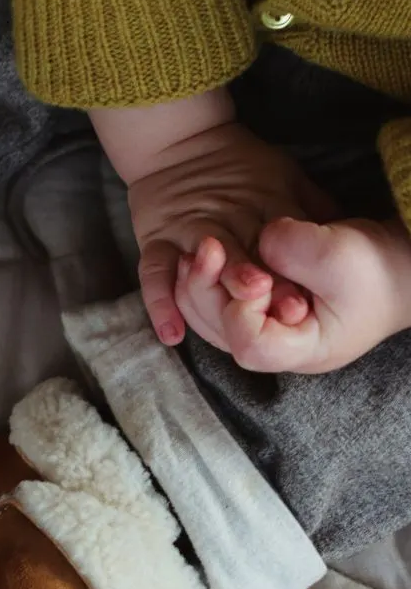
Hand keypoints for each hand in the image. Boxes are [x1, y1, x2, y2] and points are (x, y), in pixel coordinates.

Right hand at [128, 121, 333, 345]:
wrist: (177, 141)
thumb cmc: (238, 165)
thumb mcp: (286, 174)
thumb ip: (314, 206)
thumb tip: (344, 233)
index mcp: (263, 205)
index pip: (282, 236)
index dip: (293, 263)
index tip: (306, 296)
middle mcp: (227, 219)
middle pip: (243, 251)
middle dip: (258, 277)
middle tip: (276, 304)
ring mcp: (189, 230)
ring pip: (204, 259)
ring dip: (218, 281)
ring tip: (233, 306)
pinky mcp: (157, 240)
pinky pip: (154, 272)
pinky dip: (160, 302)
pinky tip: (173, 334)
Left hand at [175, 216, 410, 372]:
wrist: (398, 261)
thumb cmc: (377, 265)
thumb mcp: (338, 253)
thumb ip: (291, 249)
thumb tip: (252, 240)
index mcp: (305, 348)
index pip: (250, 346)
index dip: (239, 310)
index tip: (256, 277)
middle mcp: (279, 346)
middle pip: (221, 333)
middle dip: (206, 289)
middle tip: (207, 247)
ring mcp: (267, 329)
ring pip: (212, 320)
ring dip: (198, 284)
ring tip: (197, 249)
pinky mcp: (261, 308)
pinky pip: (219, 303)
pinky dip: (207, 281)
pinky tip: (200, 253)